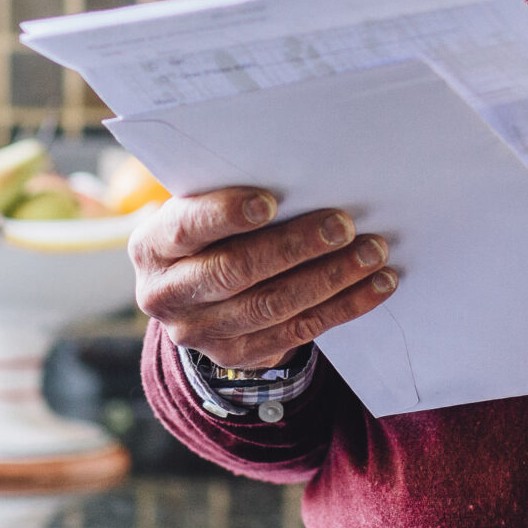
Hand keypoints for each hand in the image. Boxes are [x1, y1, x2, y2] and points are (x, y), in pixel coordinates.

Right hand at [130, 187, 395, 369]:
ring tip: (371, 253)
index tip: (271, 201)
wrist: (195, 294)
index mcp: (151, 247)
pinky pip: (297, 333)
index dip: (225, 215)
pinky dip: (343, 308)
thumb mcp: (199, 207)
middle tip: (343, 224)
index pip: (185, 229)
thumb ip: (229, 193)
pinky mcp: (237, 357)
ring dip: (330, 279)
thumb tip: (304, 171)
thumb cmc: (210, 230)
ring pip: (271, 307)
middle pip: (234, 271)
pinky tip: (376, 286)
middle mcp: (166, 295)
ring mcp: (199, 333)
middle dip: (294, 247)